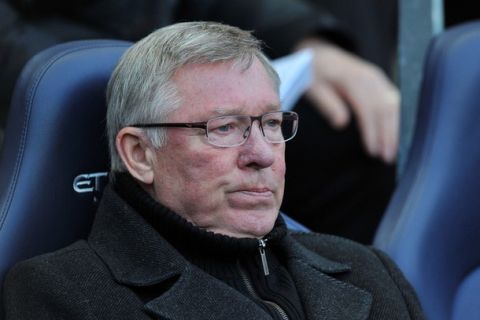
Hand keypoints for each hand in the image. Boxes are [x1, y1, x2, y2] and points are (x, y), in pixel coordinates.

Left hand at [295, 38, 398, 162]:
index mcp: (353, 79)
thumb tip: (342, 123)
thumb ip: (327, 103)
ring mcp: (377, 77)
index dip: (372, 132)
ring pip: (392, 105)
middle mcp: (370, 77)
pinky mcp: (380, 80)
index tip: (372, 151)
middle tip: (386, 158)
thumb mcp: (313, 87)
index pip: (367, 109)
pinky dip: (394, 118)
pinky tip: (393, 134)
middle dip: (387, 135)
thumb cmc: (314, 72)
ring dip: (393, 129)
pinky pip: (392, 100)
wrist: (320, 51)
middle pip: (384, 109)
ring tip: (390, 151)